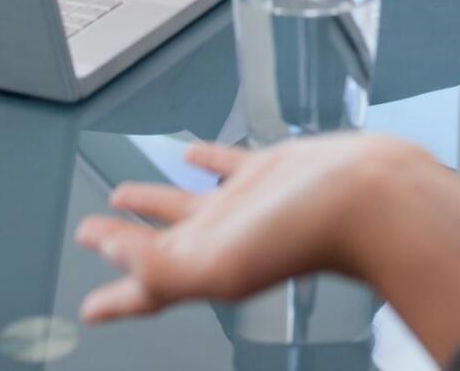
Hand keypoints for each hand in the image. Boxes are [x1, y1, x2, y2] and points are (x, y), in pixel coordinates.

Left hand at [74, 135, 459, 364]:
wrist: (370, 199)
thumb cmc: (306, 238)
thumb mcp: (219, 265)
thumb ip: (161, 268)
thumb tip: (114, 257)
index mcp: (206, 267)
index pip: (149, 286)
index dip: (117, 295)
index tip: (89, 306)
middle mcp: (223, 239)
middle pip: (159, 247)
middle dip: (123, 244)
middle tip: (93, 235)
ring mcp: (245, 205)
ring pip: (185, 204)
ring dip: (153, 200)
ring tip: (125, 195)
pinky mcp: (269, 171)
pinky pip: (225, 164)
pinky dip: (204, 159)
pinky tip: (192, 152)